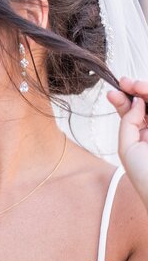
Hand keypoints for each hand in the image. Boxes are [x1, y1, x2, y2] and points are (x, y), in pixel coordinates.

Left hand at [107, 76, 147, 208]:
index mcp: (144, 135)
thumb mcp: (127, 148)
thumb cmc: (145, 177)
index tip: (115, 90)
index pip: (135, 111)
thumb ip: (129, 122)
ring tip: (137, 86)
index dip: (126, 98)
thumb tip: (135, 100)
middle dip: (138, 88)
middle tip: (127, 82)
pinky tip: (147, 96)